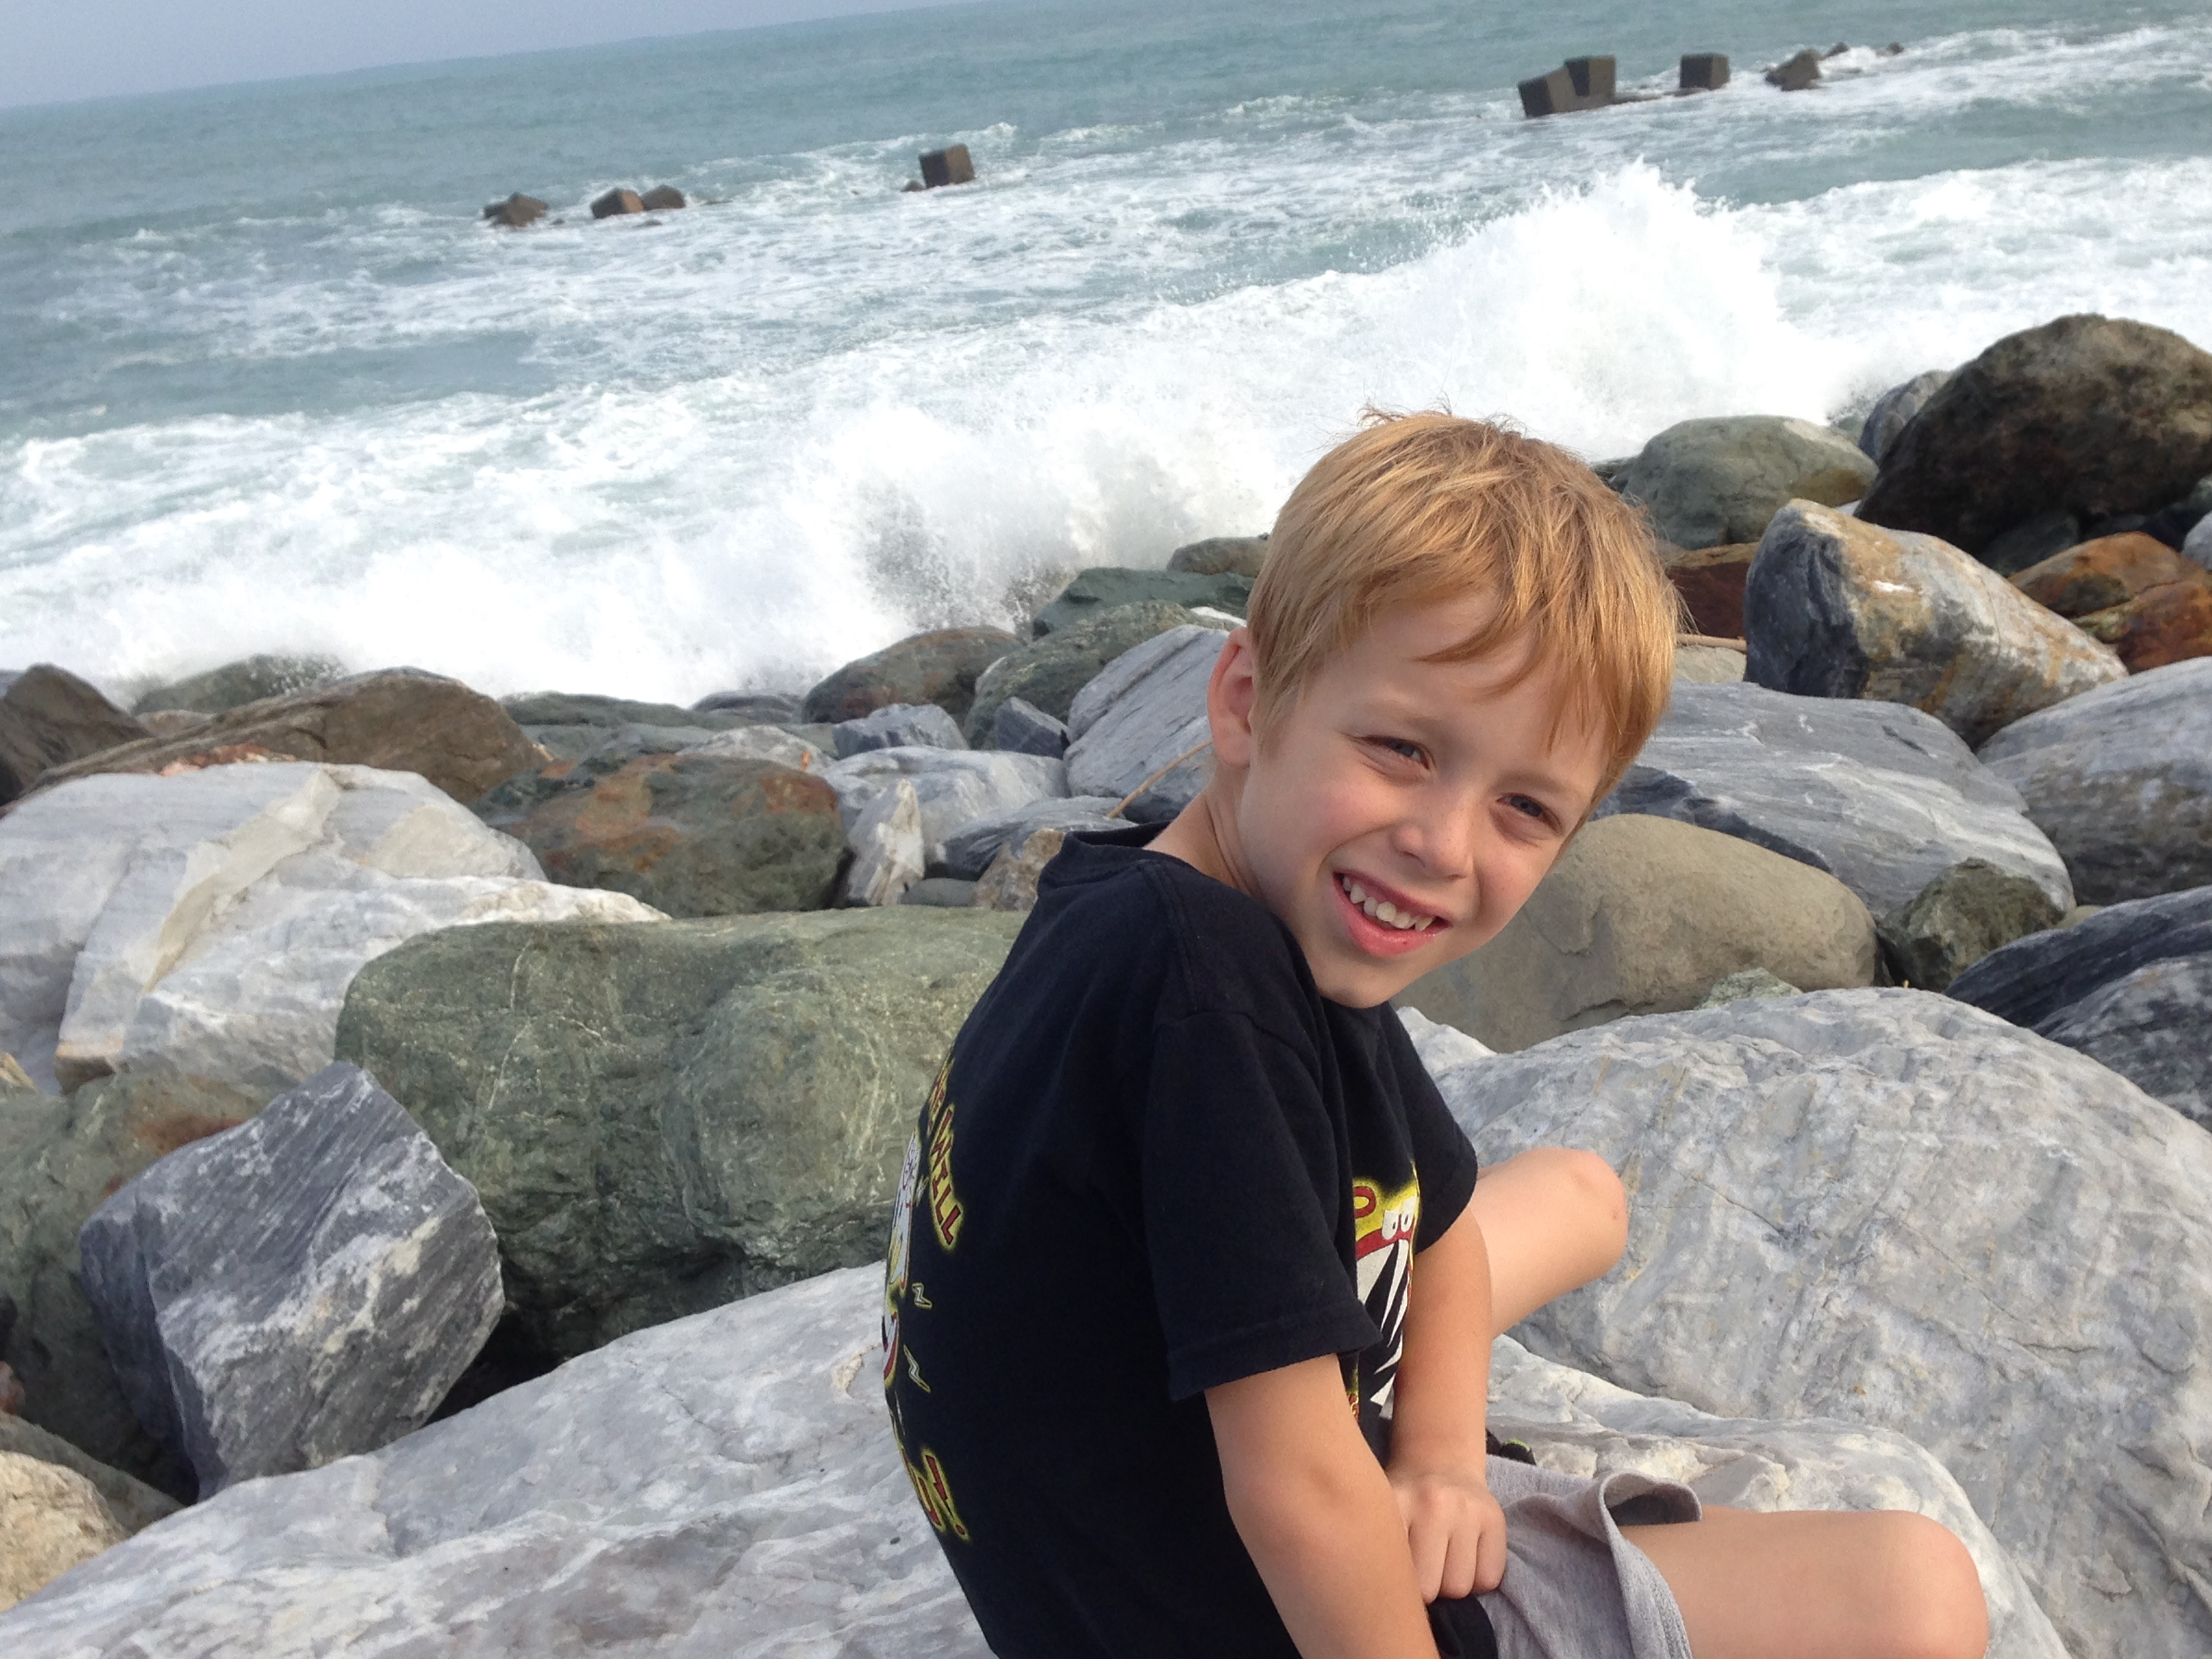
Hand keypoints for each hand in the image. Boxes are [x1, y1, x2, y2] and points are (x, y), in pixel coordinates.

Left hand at [1388, 1460, 1507, 1601]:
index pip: (1395, 1575)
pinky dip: (1478, 1579)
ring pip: (1460, 1587)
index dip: (1395, 1586)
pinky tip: (1466, 1556)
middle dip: (1425, 1588)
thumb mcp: (1381, 1516)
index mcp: (1395, 1502)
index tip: (1395, 1576)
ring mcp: (1467, 1509)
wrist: (1440, 1462)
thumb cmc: (1405, 1501)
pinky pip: (1489, 1579)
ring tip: (1443, 1560)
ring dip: (1451, 1584)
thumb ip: (1381, 1550)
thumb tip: (1392, 1602)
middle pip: (1429, 1588)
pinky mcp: (1495, 1518)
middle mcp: (1433, 1503)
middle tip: (1421, 1566)